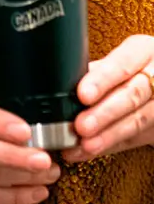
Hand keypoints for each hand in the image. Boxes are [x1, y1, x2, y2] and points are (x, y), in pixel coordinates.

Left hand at [62, 34, 153, 160]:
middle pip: (132, 95)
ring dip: (108, 135)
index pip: (122, 64)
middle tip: (81, 126)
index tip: (82, 94)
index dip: (102, 80)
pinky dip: (111, 146)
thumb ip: (96, 70)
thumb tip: (61, 82)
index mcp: (142, 51)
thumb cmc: (131, 68)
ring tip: (84, 145)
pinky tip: (89, 151)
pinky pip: (135, 139)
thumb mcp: (119, 59)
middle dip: (105, 113)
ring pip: (137, 121)